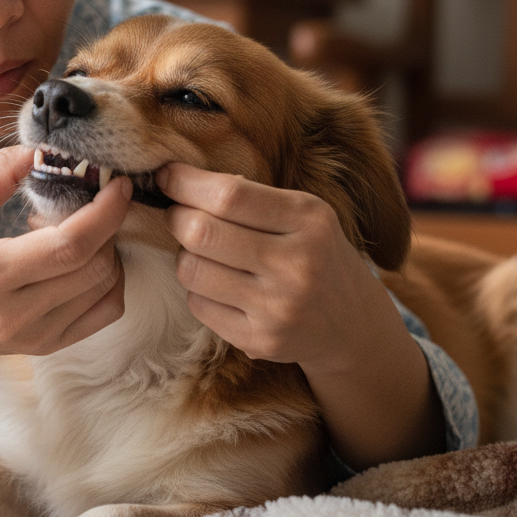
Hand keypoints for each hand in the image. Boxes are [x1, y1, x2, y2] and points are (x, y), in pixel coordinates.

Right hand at [0, 146, 131, 368]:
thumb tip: (44, 151)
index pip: (70, 245)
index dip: (105, 211)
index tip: (117, 182)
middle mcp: (16, 312)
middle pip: (97, 266)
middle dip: (106, 224)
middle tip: (83, 201)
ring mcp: (35, 335)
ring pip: (106, 286)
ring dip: (105, 248)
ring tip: (70, 229)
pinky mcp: (47, 345)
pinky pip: (105, 310)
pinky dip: (108, 277)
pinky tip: (81, 258)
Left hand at [155, 163, 395, 374]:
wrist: (352, 323)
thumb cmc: (312, 251)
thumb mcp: (300, 213)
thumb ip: (249, 195)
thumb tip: (176, 178)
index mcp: (308, 219)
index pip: (229, 195)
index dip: (185, 183)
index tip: (164, 175)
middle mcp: (297, 264)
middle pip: (201, 233)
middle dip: (176, 218)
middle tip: (177, 214)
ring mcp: (279, 308)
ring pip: (192, 270)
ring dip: (184, 255)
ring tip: (202, 252)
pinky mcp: (261, 341)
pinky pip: (198, 305)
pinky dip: (197, 289)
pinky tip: (218, 284)